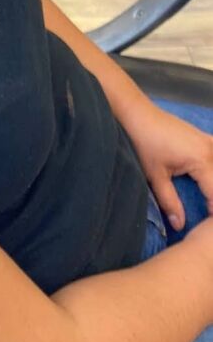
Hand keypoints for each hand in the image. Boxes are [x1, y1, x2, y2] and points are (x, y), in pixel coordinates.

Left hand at [122, 101, 212, 231]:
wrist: (136, 113)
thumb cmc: (144, 143)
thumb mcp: (155, 176)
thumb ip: (169, 202)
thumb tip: (180, 225)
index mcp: (201, 160)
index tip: (208, 227)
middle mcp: (209, 149)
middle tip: (207, 213)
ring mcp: (207, 140)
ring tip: (208, 199)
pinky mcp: (202, 136)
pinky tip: (208, 177)